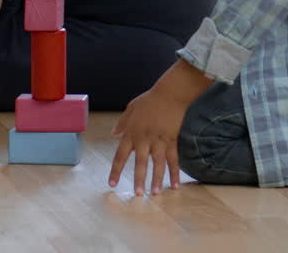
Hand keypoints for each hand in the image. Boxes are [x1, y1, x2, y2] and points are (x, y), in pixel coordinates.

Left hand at [108, 60, 212, 195]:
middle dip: (139, 179)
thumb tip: (114, 134)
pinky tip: (175, 185)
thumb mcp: (131, 108)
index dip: (116, 170)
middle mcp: (145, 139)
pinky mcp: (172, 140)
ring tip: (156, 193)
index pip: (121, 155)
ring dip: (157, 180)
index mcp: (132, 132)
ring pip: (158, 164)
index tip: (112, 183)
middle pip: (141, 163)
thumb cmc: (150, 99)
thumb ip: (122, 122)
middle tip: (138, 194)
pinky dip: (175, 172)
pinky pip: (174, 159)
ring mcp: (160, 140)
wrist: (171, 93)